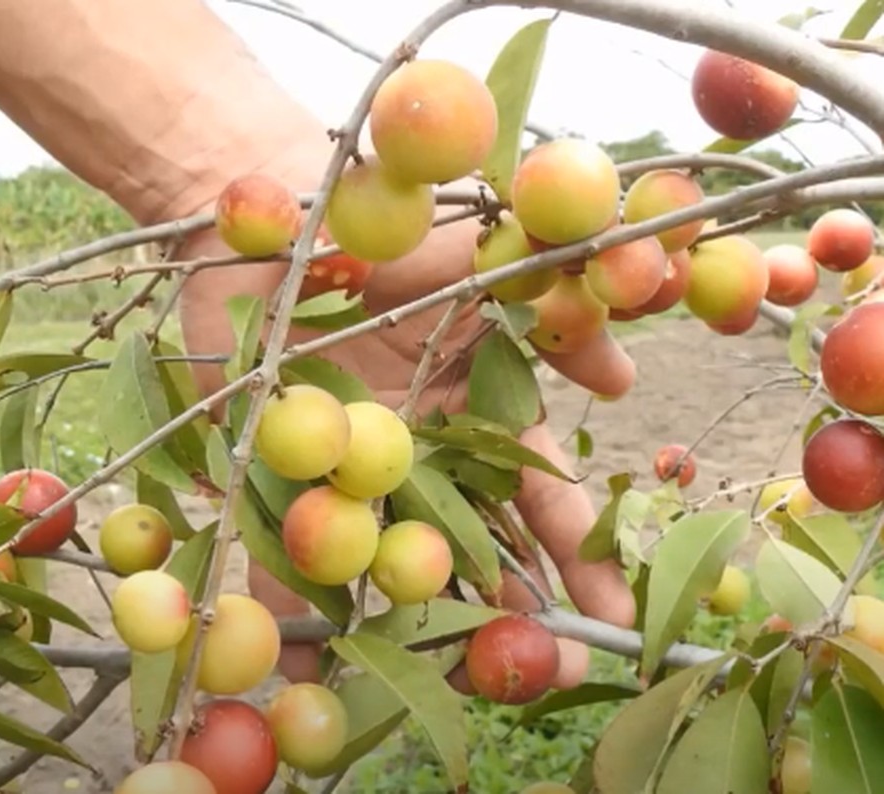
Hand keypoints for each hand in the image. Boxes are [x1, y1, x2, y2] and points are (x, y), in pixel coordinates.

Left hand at [175, 132, 636, 688]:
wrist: (277, 200)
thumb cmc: (388, 222)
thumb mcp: (485, 263)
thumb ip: (552, 320)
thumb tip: (627, 377)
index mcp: (474, 409)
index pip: (538, 495)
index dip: (576, 554)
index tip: (610, 614)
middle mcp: (419, 448)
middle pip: (476, 546)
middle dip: (517, 611)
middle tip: (550, 672)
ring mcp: (350, 466)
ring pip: (396, 561)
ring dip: (425, 626)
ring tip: (453, 685)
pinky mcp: (278, 471)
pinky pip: (286, 548)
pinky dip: (294, 610)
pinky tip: (308, 675)